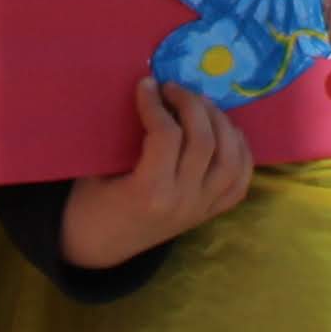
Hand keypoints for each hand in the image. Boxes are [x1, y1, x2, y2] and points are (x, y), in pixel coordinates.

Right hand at [59, 79, 250, 267]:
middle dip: (191, 104)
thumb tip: (147, 87)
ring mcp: (201, 209)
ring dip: (221, 123)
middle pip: (205, 141)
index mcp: (150, 193)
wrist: (98, 246)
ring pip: (232, 159)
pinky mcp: (209, 213)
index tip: (147, 84)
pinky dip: (241, 151)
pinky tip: (226, 131)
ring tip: (200, 105)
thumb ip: (124, 132)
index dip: (157, 103)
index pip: (167, 136)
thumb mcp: (96, 167)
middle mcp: (184, 202)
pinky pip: (240, 181)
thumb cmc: (89, 203)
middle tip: (173, 88)